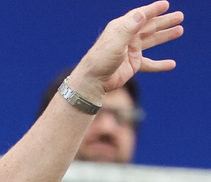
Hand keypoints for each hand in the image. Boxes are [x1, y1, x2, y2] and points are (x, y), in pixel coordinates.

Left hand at [69, 2, 183, 99]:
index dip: (152, 10)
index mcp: (121, 28)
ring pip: (151, 40)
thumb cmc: (100, 60)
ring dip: (165, 36)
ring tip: (180, 30)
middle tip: (180, 16)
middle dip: (164, 21)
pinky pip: (149, 63)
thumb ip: (129, 28)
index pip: (139, 16)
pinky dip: (160, 64)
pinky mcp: (133, 64)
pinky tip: (171, 64)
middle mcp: (127, 37)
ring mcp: (130, 51)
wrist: (92, 82)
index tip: (165, 4)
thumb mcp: (115, 42)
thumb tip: (141, 14)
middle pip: (149, 26)